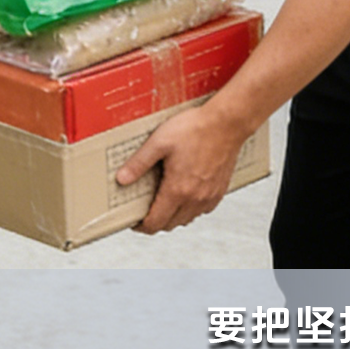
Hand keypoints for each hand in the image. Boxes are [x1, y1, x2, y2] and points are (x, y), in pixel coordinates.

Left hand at [116, 108, 244, 233]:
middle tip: (146, 208)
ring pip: (186, 219)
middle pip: (170, 224)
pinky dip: (190, 209)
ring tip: (164, 201)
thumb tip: (122, 179)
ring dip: (173, 216)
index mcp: (178, 190)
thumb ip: (139, 163)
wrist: (227, 122)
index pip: (156, 223)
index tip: (135, 220)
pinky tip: (185, 194)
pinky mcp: (220, 190)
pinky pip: (202, 210)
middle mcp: (195, 198)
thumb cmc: (195, 128)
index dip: (141, 226)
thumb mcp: (159, 142)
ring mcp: (209, 196)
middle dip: (155, 221)